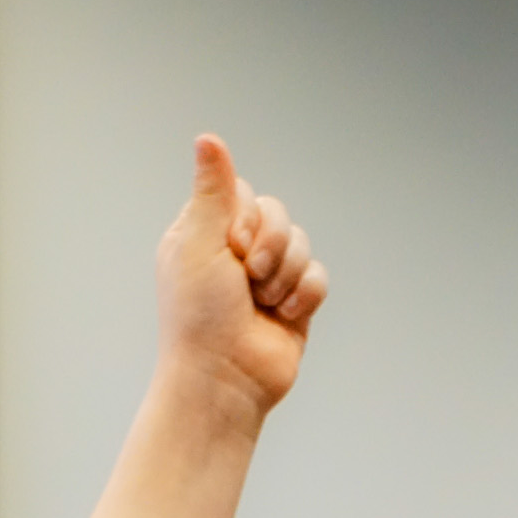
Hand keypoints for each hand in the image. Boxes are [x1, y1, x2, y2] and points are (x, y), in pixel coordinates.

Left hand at [155, 135, 327, 423]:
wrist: (224, 379)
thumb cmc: (199, 317)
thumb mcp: (199, 243)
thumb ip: (211, 191)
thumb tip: (207, 138)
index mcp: (204, 233)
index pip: (242, 193)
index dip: (245, 217)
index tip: (231, 247)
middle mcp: (236, 252)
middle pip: (277, 213)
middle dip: (270, 246)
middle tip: (248, 278)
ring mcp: (266, 278)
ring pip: (301, 243)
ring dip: (285, 275)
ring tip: (262, 304)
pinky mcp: (293, 303)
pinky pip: (318, 276)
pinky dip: (303, 296)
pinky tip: (283, 317)